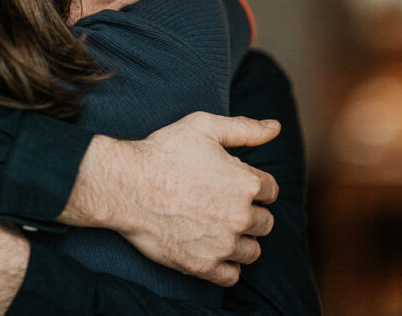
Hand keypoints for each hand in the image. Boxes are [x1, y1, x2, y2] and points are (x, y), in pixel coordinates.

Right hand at [59, 112, 279, 286]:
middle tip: (221, 205)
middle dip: (249, 213)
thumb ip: (245, 129)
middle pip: (265, 222)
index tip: (231, 183)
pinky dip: (226, 265)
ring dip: (241, 240)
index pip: (270, 190)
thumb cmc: (163, 152)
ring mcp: (223, 244)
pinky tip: (211, 249)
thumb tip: (275, 127)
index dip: (252, 184)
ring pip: (252, 251)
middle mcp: (241, 216)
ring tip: (217, 227)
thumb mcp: (205, 127)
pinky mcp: (203, 266)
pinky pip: (232, 275)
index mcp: (246, 182)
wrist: (126, 186)